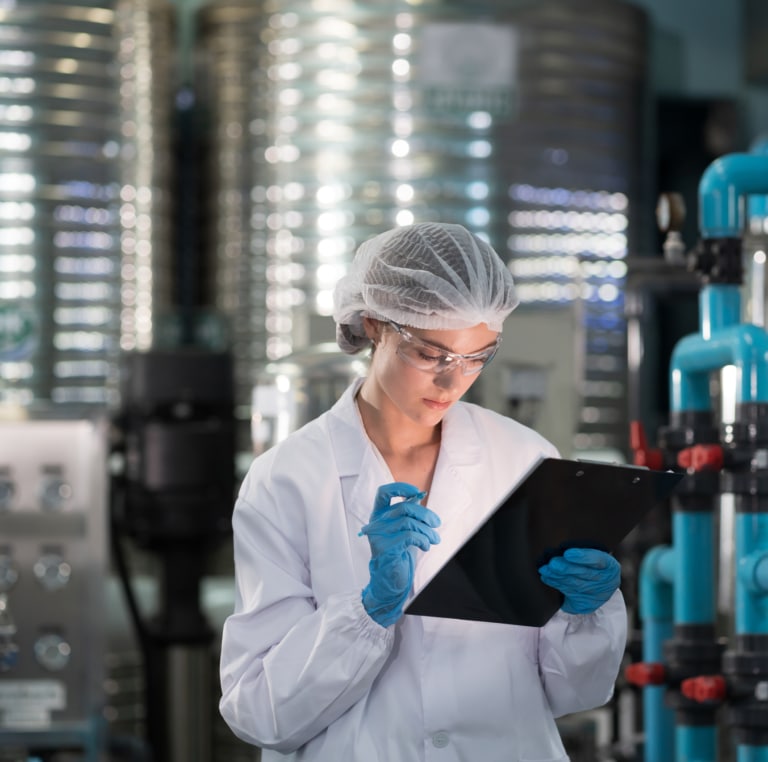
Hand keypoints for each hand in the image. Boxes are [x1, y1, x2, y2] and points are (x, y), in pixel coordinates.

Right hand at [359, 482, 440, 626]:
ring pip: (408, 522)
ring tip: (434, 539)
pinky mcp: (385, 548)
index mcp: (378, 514)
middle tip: (437, 524)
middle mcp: (375, 523)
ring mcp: (378, 535)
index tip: (417, 491)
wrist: (389, 577)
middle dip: (425, 514)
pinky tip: (426, 546)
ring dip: (427, 531)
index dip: (400, 488)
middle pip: (403, 508)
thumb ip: (408, 512)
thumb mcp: (403, 528)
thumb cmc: (397, 550)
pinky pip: (409, 536)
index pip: (383, 492)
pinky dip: (423, 540)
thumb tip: (419, 494)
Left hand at [538, 547, 619, 614]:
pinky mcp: (586, 605)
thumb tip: (561, 547)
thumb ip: (583, 550)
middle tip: (552, 563)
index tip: (568, 553)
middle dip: (566, 568)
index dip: (583, 557)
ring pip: (575, 585)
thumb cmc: (594, 564)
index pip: (598, 560)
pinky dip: (556, 584)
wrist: (601, 585)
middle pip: (584, 574)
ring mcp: (596, 596)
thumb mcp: (595, 555)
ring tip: (545, 569)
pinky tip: (547, 578)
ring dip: (557, 576)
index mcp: (610, 566)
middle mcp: (606, 582)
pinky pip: (569, 593)